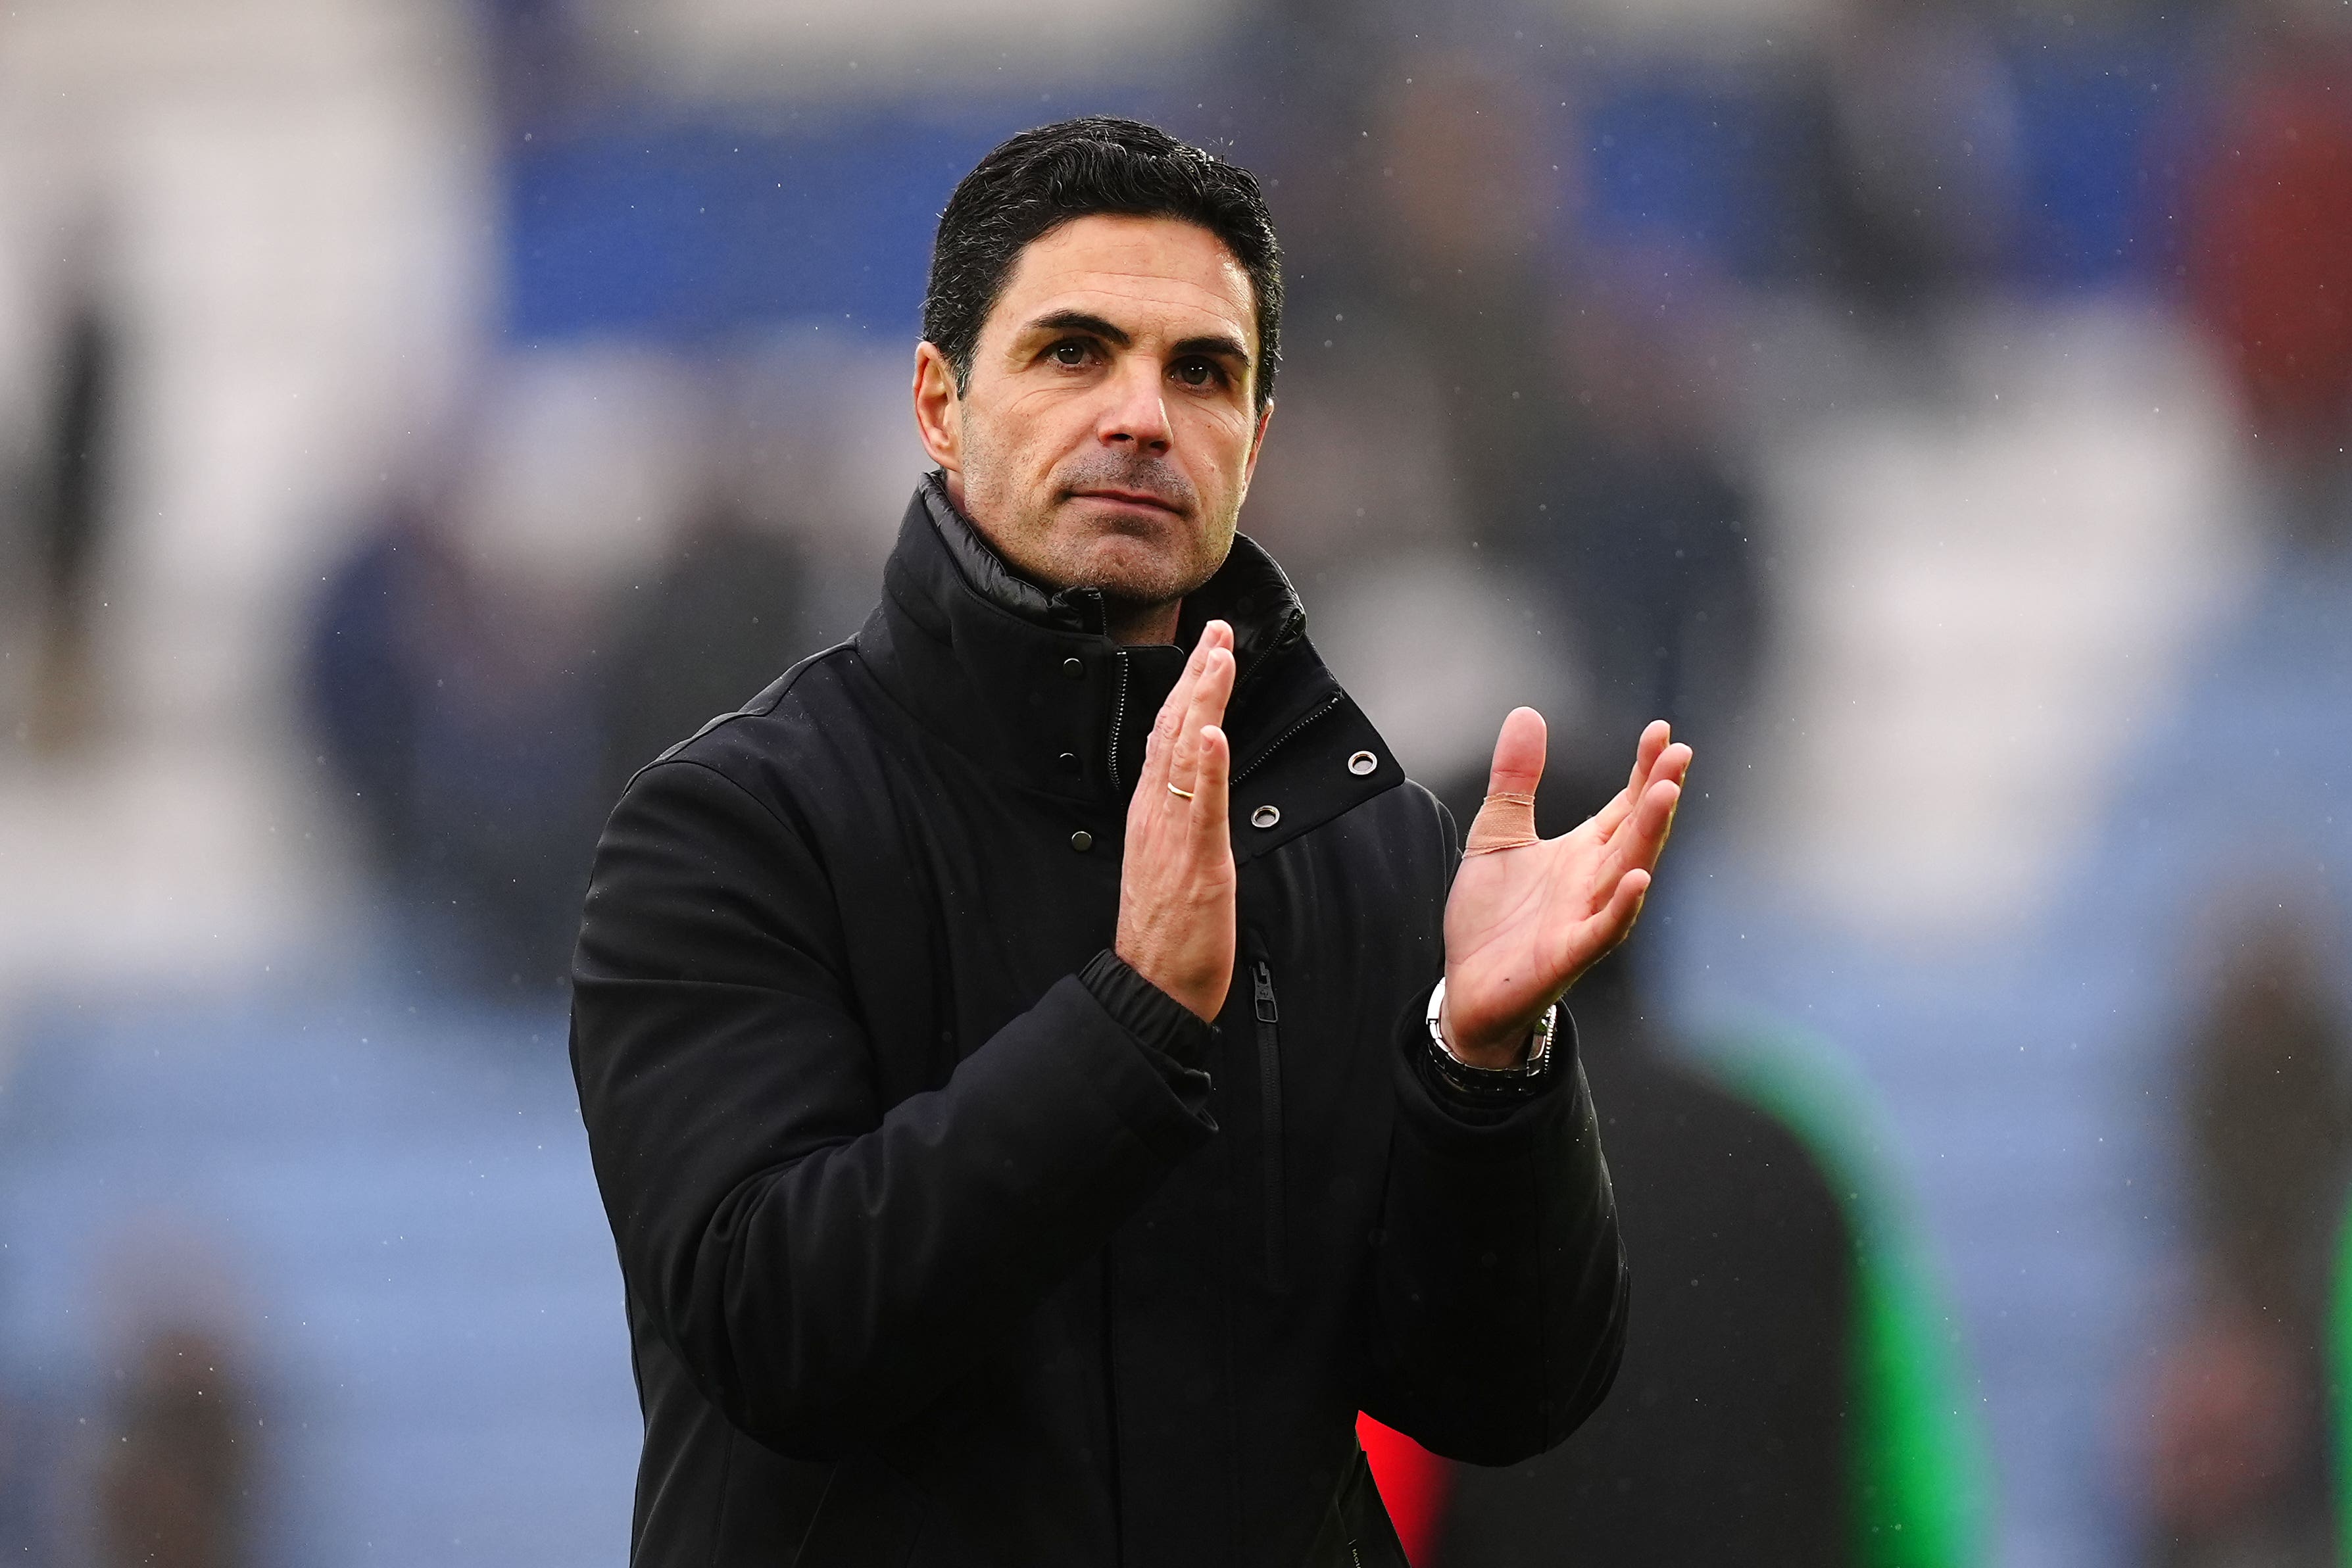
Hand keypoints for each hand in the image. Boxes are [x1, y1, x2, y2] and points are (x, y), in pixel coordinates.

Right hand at [1115, 621, 1237, 1020]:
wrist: (1151, 985)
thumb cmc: (1166, 933)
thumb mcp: (1168, 862)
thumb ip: (1178, 820)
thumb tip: (1192, 789)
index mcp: (1151, 814)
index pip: (1166, 737)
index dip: (1186, 689)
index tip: (1207, 649)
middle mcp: (1156, 814)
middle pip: (1174, 731)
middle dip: (1198, 676)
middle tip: (1219, 631)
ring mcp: (1173, 834)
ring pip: (1186, 755)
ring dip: (1203, 702)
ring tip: (1219, 658)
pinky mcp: (1196, 860)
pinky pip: (1201, 806)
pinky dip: (1206, 765)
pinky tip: (1212, 731)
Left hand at [1440, 712, 1691, 1066]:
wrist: (1467, 986)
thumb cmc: (1493, 917)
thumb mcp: (1498, 833)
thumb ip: (1516, 780)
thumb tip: (1527, 715)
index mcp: (1584, 852)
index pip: (1625, 804)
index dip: (1644, 769)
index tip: (1661, 731)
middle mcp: (1594, 881)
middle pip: (1637, 831)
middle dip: (1659, 792)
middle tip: (1678, 753)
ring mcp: (1587, 917)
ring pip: (1629, 871)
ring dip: (1650, 835)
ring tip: (1666, 794)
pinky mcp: (1569, 953)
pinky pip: (1604, 928)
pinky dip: (1623, 904)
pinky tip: (1638, 878)